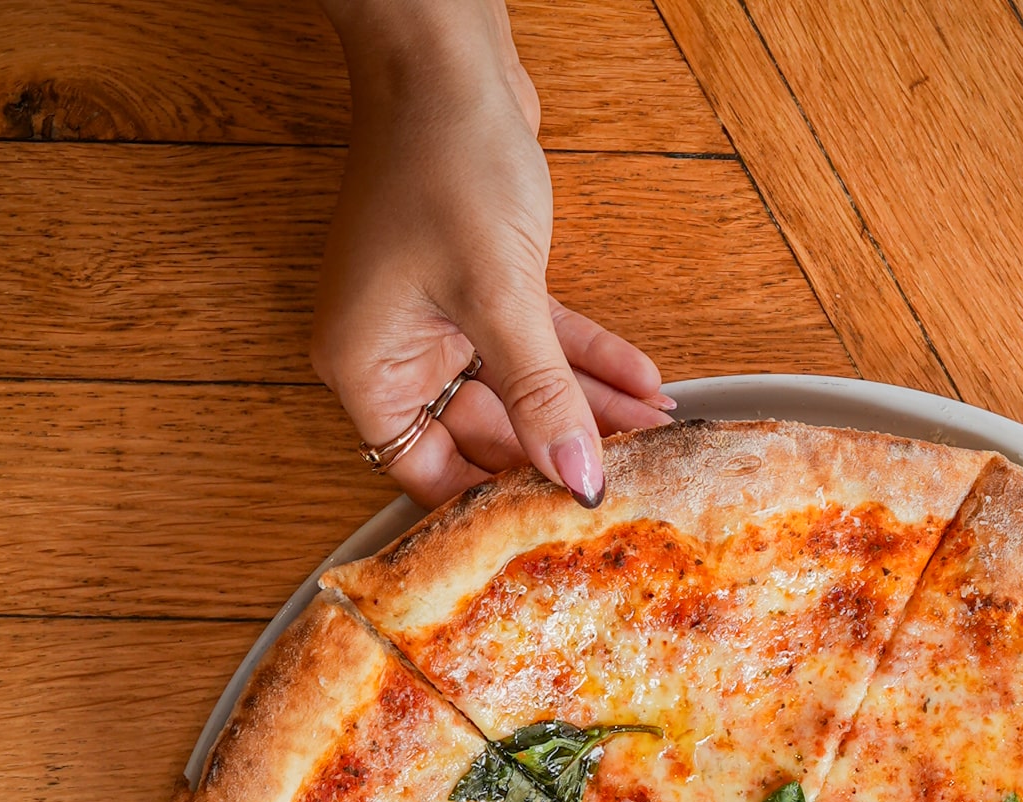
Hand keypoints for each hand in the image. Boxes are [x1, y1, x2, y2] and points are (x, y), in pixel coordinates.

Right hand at [313, 0, 673, 507]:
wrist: (448, 59)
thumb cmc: (441, 160)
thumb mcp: (500, 297)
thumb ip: (541, 396)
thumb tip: (576, 478)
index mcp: (367, 367)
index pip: (427, 474)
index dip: (494, 501)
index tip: (558, 521)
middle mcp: (397, 352)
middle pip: (485, 436)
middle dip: (561, 450)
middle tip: (628, 476)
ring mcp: (440, 320)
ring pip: (523, 391)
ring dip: (590, 407)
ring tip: (655, 430)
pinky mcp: (483, 288)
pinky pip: (539, 345)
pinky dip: (588, 360)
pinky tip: (644, 381)